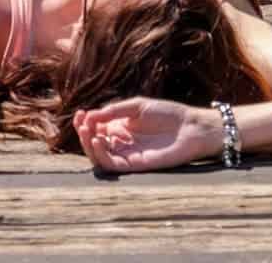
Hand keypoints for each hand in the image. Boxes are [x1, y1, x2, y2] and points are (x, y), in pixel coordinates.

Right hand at [73, 98, 220, 172]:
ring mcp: (127, 154)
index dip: (84, 123)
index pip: (95, 129)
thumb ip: (113, 111)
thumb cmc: (167, 114)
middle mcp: (121, 143)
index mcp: (119, 128)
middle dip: (83, 134)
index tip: (80, 114)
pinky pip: (112, 164)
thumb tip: (89, 116)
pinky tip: (100, 140)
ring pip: (99, 156)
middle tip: (83, 124)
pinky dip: (101, 154)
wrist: (191, 127)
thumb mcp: (136, 106)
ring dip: (89, 145)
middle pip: (93, 144)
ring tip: (89, 132)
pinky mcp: (135, 165)